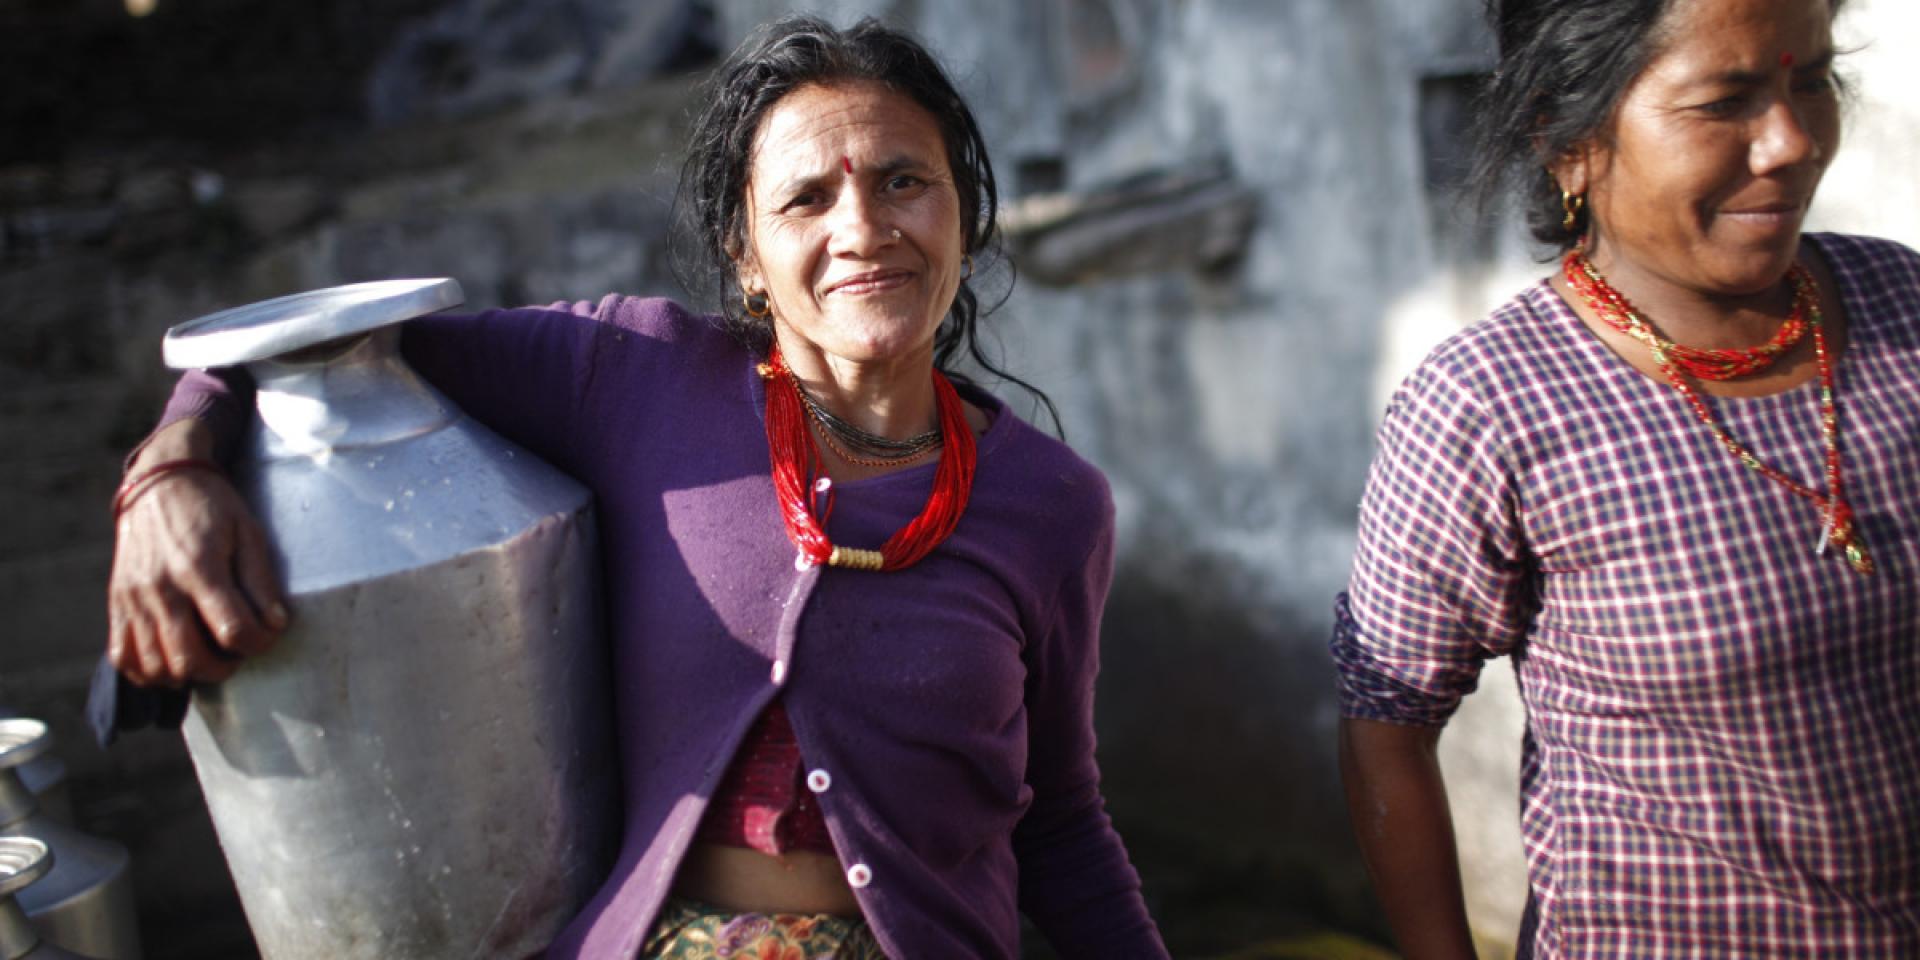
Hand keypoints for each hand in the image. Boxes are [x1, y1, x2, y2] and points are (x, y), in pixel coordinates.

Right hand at [107, 426, 286, 687]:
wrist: (159, 483)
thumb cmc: (212, 507)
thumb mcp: (249, 532)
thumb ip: (262, 581)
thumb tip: (276, 624)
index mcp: (199, 568)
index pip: (233, 630)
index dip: (259, 642)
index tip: (267, 634)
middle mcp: (161, 588)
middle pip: (190, 658)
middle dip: (223, 668)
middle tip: (236, 654)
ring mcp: (133, 598)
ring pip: (156, 666)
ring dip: (187, 674)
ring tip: (207, 657)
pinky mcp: (117, 602)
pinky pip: (123, 656)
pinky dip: (147, 672)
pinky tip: (171, 661)